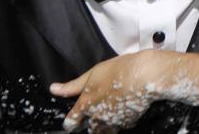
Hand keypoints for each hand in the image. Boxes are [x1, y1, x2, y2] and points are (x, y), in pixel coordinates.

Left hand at [51, 51, 173, 131]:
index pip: (70, 123)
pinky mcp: (128, 121)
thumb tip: (54, 88)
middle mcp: (97, 116)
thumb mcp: (93, 73)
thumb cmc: (120, 70)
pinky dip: (122, 119)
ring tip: (113, 110)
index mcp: (86, 104)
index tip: (73, 120)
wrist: (145, 74)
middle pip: (90, 129)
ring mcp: (113, 121)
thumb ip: (72, 85)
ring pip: (105, 131)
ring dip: (106, 125)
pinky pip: (122, 125)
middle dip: (92, 123)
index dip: (71, 122)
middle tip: (99, 110)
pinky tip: (126, 106)